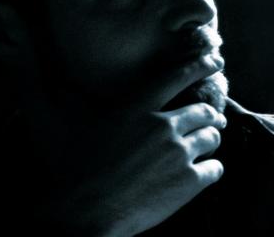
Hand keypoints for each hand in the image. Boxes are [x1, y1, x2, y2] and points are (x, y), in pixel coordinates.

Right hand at [34, 53, 226, 235]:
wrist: (87, 213)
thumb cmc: (81, 170)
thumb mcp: (81, 127)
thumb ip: (79, 101)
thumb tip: (57, 82)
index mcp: (139, 109)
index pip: (177, 77)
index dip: (200, 66)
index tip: (216, 60)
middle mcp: (163, 126)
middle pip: (204, 111)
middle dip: (210, 116)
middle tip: (212, 120)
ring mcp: (178, 153)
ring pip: (212, 137)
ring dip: (211, 141)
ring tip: (206, 147)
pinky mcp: (189, 182)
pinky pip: (215, 168)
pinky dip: (212, 169)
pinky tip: (204, 173)